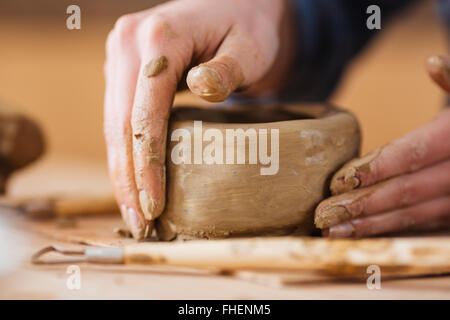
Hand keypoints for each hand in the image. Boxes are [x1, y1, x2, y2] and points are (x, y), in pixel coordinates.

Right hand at [104, 0, 295, 238]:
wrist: (237, 7)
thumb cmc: (250, 28)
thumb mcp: (250, 45)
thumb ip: (228, 67)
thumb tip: (201, 87)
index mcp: (158, 37)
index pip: (144, 111)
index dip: (147, 164)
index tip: (154, 206)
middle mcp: (129, 43)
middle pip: (120, 123)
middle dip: (128, 178)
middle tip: (139, 224)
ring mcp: (122, 56)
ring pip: (113, 125)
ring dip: (121, 171)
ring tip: (134, 213)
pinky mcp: (125, 70)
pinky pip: (119, 118)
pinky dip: (126, 153)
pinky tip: (133, 181)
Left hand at [315, 55, 449, 237]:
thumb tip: (432, 62)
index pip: (412, 154)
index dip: (374, 169)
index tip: (337, 181)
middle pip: (405, 191)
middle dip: (361, 204)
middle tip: (322, 214)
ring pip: (410, 215)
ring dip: (369, 225)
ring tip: (331, 230)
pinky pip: (418, 225)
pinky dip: (386, 230)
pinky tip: (357, 233)